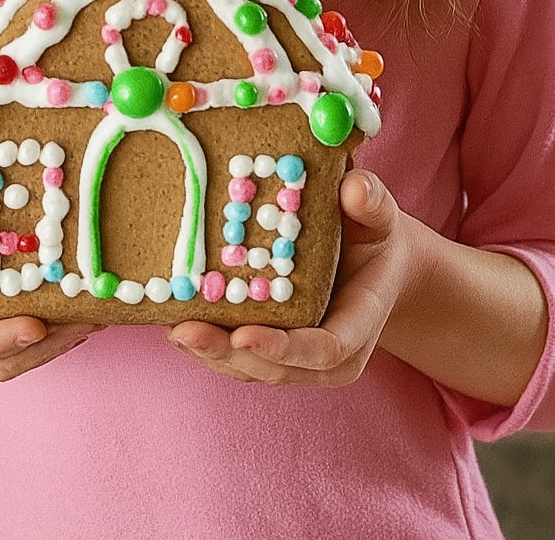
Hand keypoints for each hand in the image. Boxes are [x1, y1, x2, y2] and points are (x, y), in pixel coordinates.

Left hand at [167, 169, 411, 386]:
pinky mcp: (271, 348)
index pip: (324, 350)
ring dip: (210, 354)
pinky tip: (174, 323)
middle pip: (276, 367)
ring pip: (250, 368)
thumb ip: (372, 202)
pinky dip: (207, 344)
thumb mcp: (381, 216)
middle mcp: (328, 356)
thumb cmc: (375, 236)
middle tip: (187, 332)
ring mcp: (297, 357)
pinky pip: (237, 355)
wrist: (372, 262)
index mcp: (359, 326)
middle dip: (229, 354)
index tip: (244, 336)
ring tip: (173, 328)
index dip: (283, 348)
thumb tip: (354, 187)